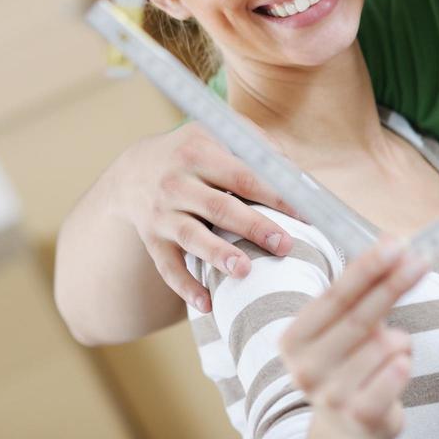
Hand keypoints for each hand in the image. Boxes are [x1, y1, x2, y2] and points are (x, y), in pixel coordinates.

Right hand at [113, 121, 299, 311]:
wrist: (134, 171)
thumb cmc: (191, 154)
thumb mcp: (214, 134)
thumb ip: (255, 148)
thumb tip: (298, 177)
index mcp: (198, 152)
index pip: (242, 175)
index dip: (275, 195)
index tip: (305, 214)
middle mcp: (176, 182)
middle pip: (218, 206)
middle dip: (253, 226)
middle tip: (285, 245)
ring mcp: (162, 213)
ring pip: (191, 236)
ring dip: (218, 254)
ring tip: (245, 271)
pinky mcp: (153, 240)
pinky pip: (167, 267)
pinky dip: (185, 286)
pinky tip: (207, 304)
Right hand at [281, 239, 426, 438]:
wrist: (344, 430)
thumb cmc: (346, 366)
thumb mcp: (342, 330)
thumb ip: (362, 293)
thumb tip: (392, 246)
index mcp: (293, 339)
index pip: (335, 296)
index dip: (366, 269)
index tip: (394, 245)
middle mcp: (305, 368)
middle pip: (360, 317)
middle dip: (393, 285)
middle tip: (420, 260)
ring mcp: (331, 396)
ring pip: (384, 346)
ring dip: (399, 341)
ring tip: (390, 355)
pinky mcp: (360, 416)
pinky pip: (395, 375)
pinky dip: (403, 363)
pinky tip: (399, 365)